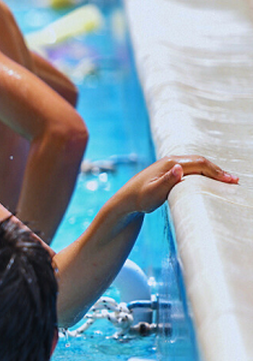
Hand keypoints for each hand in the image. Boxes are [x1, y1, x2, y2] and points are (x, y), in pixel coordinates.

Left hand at [113, 155, 237, 215]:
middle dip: (218, 171)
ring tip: (227, 180)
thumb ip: (166, 181)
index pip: (200, 164)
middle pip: (201, 162)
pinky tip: (210, 180)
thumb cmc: (139, 198)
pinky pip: (192, 169)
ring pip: (197, 165)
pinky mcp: (170, 171)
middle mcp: (172, 161)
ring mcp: (171, 165)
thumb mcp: (153, 193)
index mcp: (170, 164)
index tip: (230, 181)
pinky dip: (204, 173)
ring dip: (213, 171)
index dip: (216, 172)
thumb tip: (178, 167)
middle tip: (234, 181)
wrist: (126, 200)